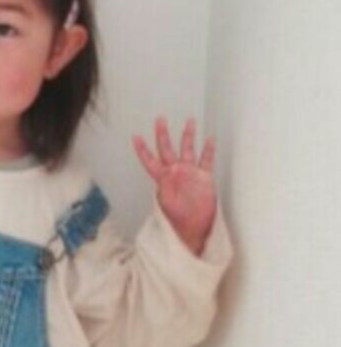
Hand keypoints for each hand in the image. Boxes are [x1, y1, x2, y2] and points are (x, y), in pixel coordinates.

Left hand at [132, 116, 216, 255]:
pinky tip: (209, 138)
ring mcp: (190, 173)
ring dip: (188, 135)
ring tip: (189, 121)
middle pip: (167, 149)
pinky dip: (208, 149)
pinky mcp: (204, 177)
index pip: (150, 161)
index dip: (143, 150)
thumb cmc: (177, 220)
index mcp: (163, 178)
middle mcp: (175, 172)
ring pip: (188, 149)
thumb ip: (165, 189)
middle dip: (163, 134)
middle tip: (159, 119)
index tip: (135, 137)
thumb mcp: (167, 204)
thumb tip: (163, 179)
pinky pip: (206, 160)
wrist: (195, 228)